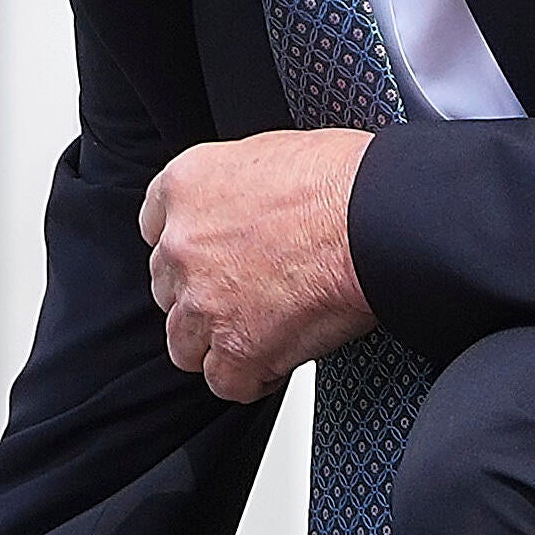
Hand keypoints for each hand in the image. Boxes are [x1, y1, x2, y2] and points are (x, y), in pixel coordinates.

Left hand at [141, 126, 377, 407]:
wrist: (378, 218)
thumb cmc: (345, 180)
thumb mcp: (268, 153)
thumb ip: (235, 187)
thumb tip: (247, 209)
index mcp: (185, 187)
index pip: (156, 229)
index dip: (190, 249)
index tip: (211, 257)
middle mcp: (181, 245)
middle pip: (170, 288)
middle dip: (205, 294)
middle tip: (251, 292)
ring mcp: (203, 301)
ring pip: (185, 341)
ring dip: (218, 340)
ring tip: (263, 330)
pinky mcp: (236, 349)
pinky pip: (225, 381)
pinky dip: (250, 377)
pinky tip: (278, 359)